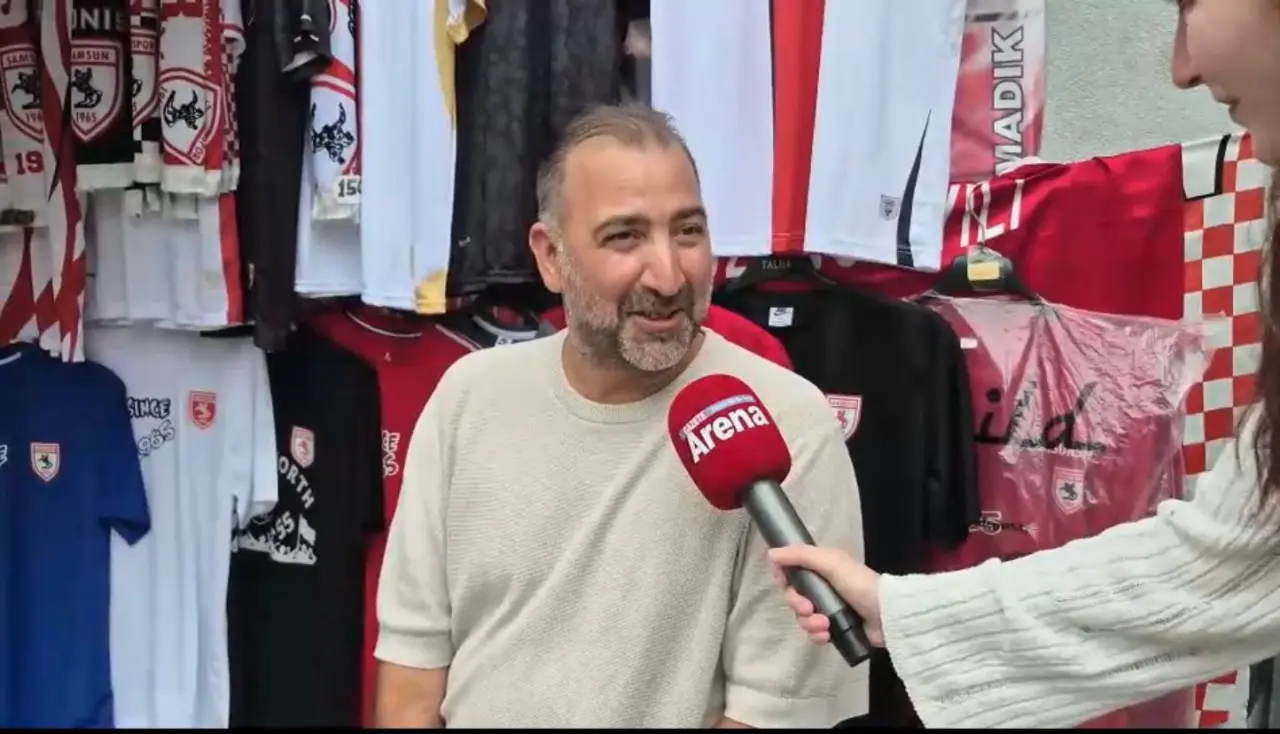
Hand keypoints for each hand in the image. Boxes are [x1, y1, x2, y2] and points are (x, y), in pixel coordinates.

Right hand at [767, 545, 884, 648]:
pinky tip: (827, 635)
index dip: (783, 576)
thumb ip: (801, 556)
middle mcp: (822, 587)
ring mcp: (828, 609)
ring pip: (803, 617)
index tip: (782, 582)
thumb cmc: (860, 584)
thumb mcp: (831, 562)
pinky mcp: (835, 629)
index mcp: (821, 567)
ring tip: (825, 625)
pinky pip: (814, 634)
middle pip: (794, 597)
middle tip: (810, 608)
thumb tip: (771, 554)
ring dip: (809, 623)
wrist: (887, 614)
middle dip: (798, 605)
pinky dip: (817, 635)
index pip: (791, 570)